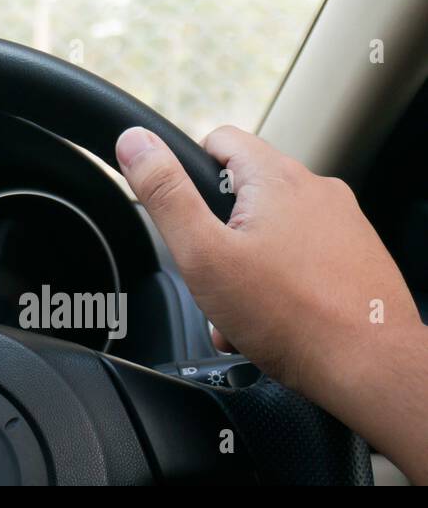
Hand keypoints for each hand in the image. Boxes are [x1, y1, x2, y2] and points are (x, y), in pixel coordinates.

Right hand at [114, 124, 421, 405]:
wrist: (371, 369)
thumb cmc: (292, 317)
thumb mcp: (203, 253)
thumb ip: (165, 193)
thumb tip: (136, 143)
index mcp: (277, 178)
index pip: (220, 138)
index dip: (190, 169)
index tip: (184, 209)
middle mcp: (317, 191)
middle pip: (244, 191)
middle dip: (219, 233)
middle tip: (213, 275)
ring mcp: (344, 224)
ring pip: (274, 228)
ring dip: (248, 263)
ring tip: (242, 308)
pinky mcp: (359, 257)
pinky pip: (304, 255)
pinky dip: (282, 280)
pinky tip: (274, 318)